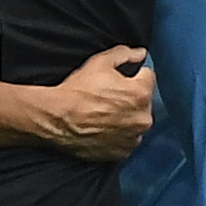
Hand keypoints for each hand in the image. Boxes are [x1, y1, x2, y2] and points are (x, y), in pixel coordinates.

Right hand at [35, 45, 155, 163]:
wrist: (57, 119)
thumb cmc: (77, 91)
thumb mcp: (99, 62)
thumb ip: (125, 54)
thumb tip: (141, 53)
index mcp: (141, 93)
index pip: (148, 77)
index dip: (132, 76)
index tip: (117, 80)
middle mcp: (143, 118)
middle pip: (144, 102)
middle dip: (131, 98)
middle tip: (108, 98)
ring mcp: (133, 138)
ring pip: (137, 122)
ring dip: (127, 118)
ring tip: (105, 114)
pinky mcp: (122, 152)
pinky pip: (127, 140)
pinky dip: (120, 135)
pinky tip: (103, 128)